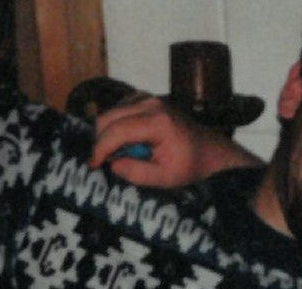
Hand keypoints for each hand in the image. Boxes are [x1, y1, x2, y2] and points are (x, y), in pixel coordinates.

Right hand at [91, 96, 258, 187]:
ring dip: (109, 133)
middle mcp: (150, 103)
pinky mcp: (144, 97)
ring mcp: (147, 97)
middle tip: (106, 162)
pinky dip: (116, 125)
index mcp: (157, 122)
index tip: (93, 165)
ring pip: (111, 112)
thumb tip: (113, 164)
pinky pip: (118, 109)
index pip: (117, 131)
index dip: (100, 148)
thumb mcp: (166, 178)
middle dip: (101, 141)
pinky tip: (128, 140)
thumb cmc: (189, 165)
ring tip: (123, 153)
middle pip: (108, 117)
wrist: (208, 150)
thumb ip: (138, 173)